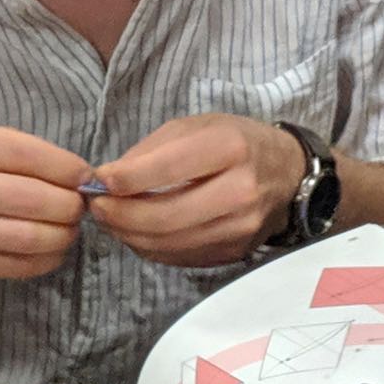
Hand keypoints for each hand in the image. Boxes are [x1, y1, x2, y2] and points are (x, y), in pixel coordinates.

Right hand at [0, 123, 89, 279]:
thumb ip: (20, 153)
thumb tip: (80, 177)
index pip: (30, 155)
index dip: (69, 169)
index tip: (87, 178)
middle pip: (35, 199)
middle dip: (71, 205)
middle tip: (81, 206)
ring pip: (30, 236)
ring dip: (64, 235)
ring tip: (70, 228)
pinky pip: (17, 266)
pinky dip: (46, 260)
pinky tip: (53, 249)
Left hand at [88, 115, 304, 266]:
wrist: (288, 173)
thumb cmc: (236, 140)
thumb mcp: (197, 126)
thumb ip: (151, 150)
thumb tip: (107, 178)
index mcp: (230, 148)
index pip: (170, 169)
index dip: (127, 178)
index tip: (98, 180)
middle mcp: (239, 191)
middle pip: (166, 215)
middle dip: (120, 214)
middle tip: (96, 206)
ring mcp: (239, 228)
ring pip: (170, 243)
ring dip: (129, 234)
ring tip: (109, 219)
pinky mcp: (234, 252)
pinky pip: (180, 257)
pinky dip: (149, 247)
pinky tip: (134, 232)